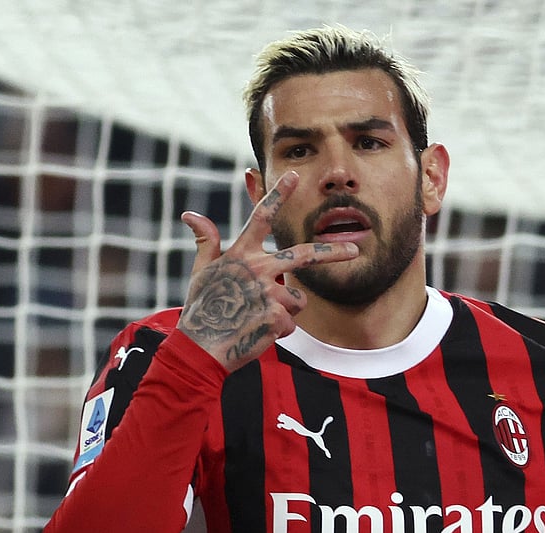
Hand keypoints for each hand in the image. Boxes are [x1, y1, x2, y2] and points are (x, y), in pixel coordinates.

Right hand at [177, 171, 358, 371]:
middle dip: (332, 253)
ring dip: (285, 311)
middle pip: (303, 255)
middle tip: (354, 250)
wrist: (201, 346)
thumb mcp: (202, 271)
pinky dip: (277, 330)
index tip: (295, 175)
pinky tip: (257, 332)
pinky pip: (290, 323)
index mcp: (241, 254)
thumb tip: (190, 214)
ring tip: (258, 318)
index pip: (262, 217)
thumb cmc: (202, 307)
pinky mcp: (275, 316)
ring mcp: (268, 292)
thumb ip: (205, 241)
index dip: (278, 194)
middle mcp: (257, 268)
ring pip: (297, 299)